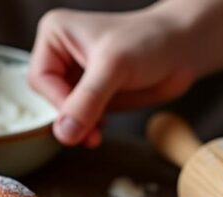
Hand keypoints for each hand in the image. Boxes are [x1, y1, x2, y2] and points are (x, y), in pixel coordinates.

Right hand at [28, 7, 195, 146]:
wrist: (183, 49)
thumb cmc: (151, 42)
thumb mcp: (114, 68)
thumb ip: (88, 100)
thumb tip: (64, 133)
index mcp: (55, 34)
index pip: (40, 79)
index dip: (58, 101)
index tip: (81, 117)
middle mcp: (60, 53)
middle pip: (48, 97)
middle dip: (69, 117)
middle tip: (90, 135)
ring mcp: (75, 75)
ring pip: (63, 111)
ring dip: (79, 126)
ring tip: (97, 134)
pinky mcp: (90, 93)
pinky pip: (78, 118)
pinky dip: (88, 128)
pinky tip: (102, 127)